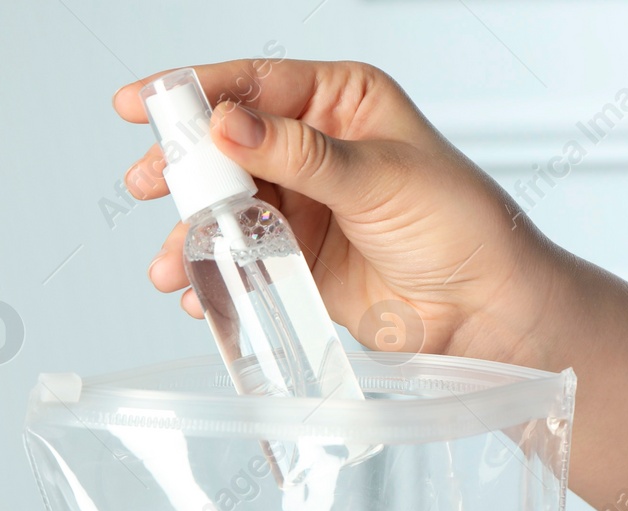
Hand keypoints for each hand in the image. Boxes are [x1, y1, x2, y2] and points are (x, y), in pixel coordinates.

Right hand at [112, 59, 569, 365]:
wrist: (483, 309)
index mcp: (341, 102)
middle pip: (228, 146)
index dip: (198, 90)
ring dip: (194, 233)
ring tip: (174, 262)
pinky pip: (241, 257)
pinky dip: (216, 274)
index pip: (257, 84)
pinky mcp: (296, 259)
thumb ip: (300, 154)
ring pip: (226, 206)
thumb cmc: (459, 225)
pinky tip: (202, 291)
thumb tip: (230, 126)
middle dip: (183, 168)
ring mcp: (302, 205)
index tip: (145, 101)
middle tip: (148, 183)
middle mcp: (314, 148)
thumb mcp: (378, 177)